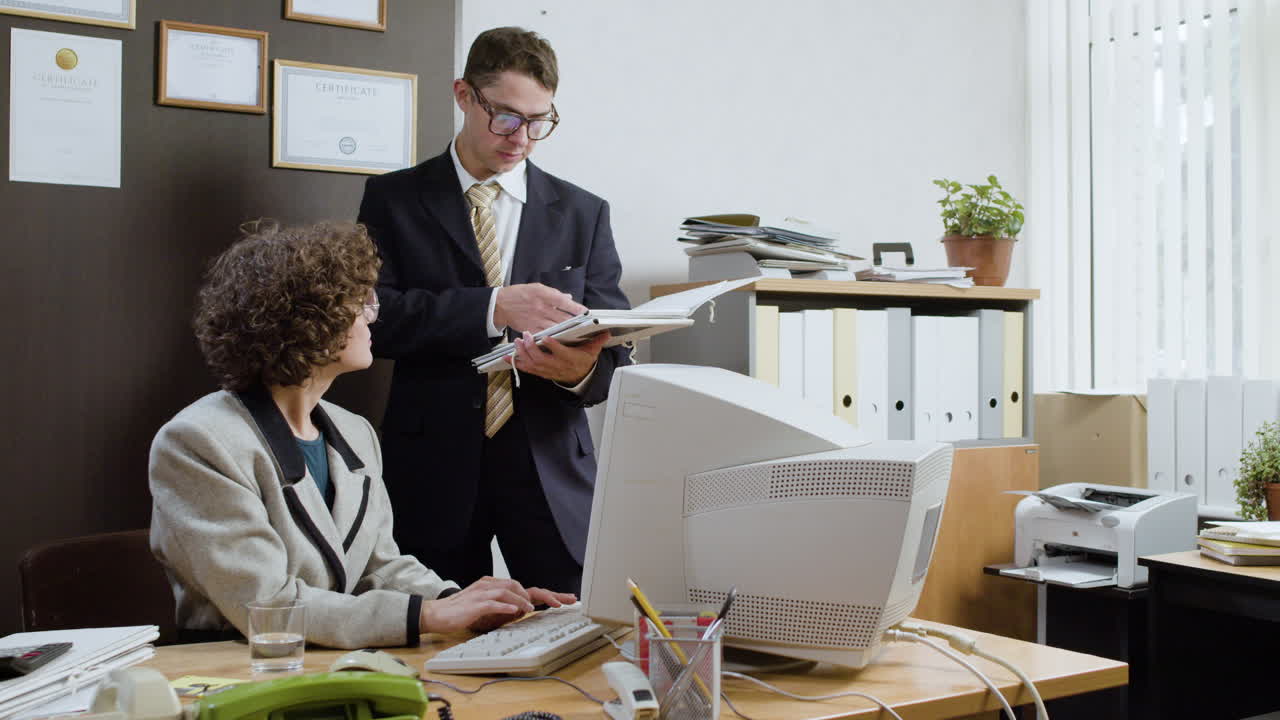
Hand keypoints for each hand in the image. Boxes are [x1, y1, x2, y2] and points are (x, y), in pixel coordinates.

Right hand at [419, 577, 575, 633]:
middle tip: (561, 603)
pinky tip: (515, 611)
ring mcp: (483, 592)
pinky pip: (494, 602)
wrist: (437, 614)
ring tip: (532, 610)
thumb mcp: (488, 610)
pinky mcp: (475, 603)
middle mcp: (491, 585)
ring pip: (509, 590)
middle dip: (543, 594)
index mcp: (495, 586)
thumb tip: (521, 611)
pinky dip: (506, 605)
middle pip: (520, 585)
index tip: (565, 599)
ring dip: (523, 600)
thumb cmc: (462, 612)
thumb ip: (504, 608)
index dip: (547, 593)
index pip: (525, 587)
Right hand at [495, 283, 585, 333]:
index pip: (563, 302)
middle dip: (575, 321)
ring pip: (556, 328)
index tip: (585, 311)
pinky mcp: (530, 329)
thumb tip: (568, 297)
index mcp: (542, 294)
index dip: (576, 307)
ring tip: (578, 332)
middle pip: (562, 317)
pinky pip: (545, 335)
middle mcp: (540, 308)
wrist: (500, 305)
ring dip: (567, 330)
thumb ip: (553, 293)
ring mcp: (535, 320)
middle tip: (586, 324)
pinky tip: (562, 337)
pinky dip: (554, 336)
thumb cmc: (519, 294)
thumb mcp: (536, 287)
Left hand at [505, 331, 607, 383]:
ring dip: (523, 354)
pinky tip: (508, 356)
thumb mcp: (592, 351)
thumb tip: (606, 331)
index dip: (553, 346)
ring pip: (533, 364)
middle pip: (542, 359)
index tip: (546, 337)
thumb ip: (597, 340)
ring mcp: (547, 370)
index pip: (560, 353)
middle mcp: (556, 366)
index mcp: (569, 359)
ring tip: (517, 342)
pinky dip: (516, 363)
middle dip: (532, 348)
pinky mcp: (540, 372)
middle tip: (526, 336)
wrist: (579, 378)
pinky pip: (527, 369)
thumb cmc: (583, 361)